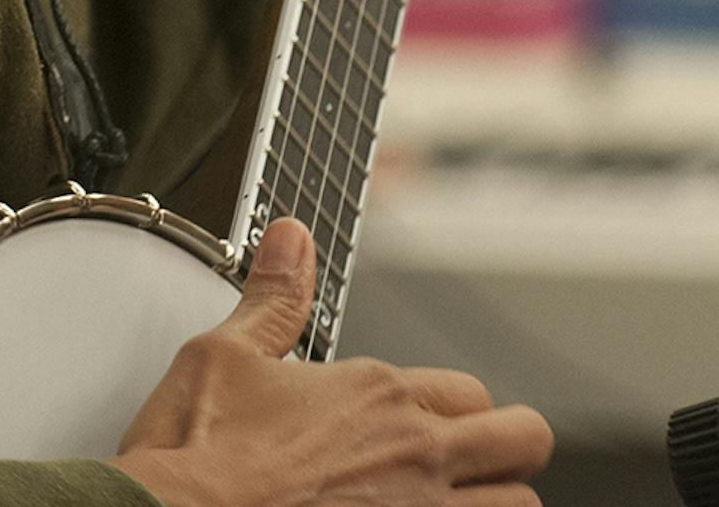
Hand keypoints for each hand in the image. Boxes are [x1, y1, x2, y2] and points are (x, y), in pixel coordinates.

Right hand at [109, 217, 551, 506]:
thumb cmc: (195, 458)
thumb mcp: (224, 355)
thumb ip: (274, 298)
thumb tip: (293, 238)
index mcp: (375, 397)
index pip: (470, 393)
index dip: (459, 410)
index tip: (434, 426)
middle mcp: (413, 457)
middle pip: (523, 444)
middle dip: (507, 452)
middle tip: (474, 467)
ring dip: (494, 503)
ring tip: (454, 504)